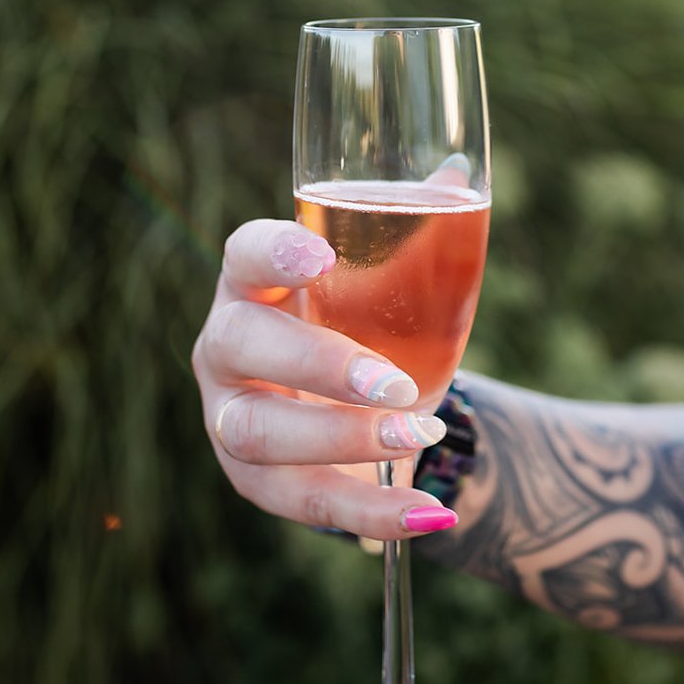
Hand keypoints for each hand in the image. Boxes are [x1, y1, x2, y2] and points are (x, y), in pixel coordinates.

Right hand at [191, 220, 456, 539]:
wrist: (365, 412)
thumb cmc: (370, 327)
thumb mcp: (392, 284)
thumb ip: (419, 230)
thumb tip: (457, 170)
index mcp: (255, 282)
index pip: (244, 253)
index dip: (273, 254)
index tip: (320, 256)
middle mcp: (227, 346)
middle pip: (243, 345)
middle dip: (317, 364)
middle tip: (396, 382)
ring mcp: (230, 416)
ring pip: (259, 432)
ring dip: (343, 439)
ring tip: (420, 434)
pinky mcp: (254, 480)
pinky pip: (302, 501)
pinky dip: (371, 512)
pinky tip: (431, 512)